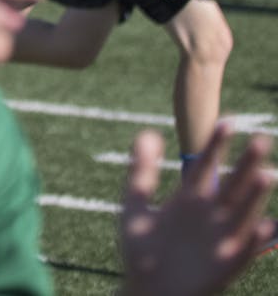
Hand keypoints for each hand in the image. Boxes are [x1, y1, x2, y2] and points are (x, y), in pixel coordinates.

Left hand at [119, 125, 274, 295]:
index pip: (207, 166)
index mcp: (190, 200)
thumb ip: (141, 170)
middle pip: (232, 184)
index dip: (217, 145)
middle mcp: (211, 216)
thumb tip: (148, 132)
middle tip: (261, 139)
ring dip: (255, 196)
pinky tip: (267, 224)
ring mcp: (221, 238)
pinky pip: (246, 250)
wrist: (146, 290)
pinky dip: (257, 239)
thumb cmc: (140, 250)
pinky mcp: (227, 264)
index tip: (227, 122)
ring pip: (243, 212)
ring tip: (265, 175)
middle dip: (246, 164)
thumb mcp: (136, 204)